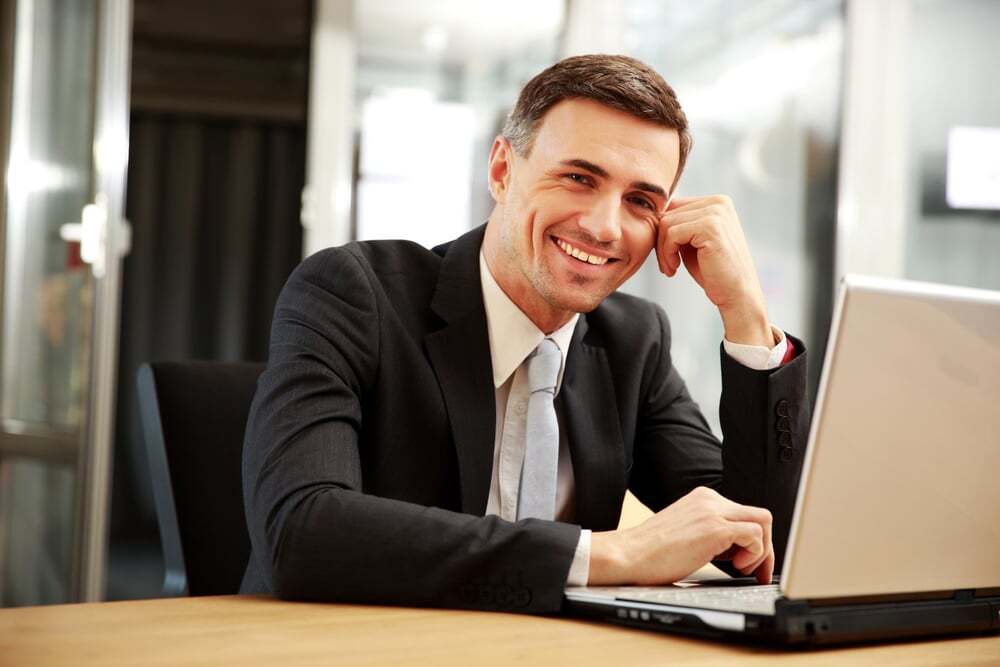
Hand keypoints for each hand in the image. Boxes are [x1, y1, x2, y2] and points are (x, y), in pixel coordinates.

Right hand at [588, 486, 773, 585]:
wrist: (628, 555)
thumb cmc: (652, 552)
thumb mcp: (687, 533)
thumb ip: (712, 532)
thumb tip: (739, 550)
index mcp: (703, 498)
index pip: (745, 513)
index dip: (755, 542)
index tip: (752, 565)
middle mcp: (710, 499)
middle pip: (760, 516)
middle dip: (766, 547)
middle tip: (758, 573)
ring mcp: (712, 511)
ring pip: (763, 522)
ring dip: (761, 551)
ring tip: (742, 569)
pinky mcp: (714, 528)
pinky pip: (755, 535)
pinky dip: (754, 554)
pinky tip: (735, 566)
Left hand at [656, 195, 772, 346]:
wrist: (737, 294)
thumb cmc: (713, 271)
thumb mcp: (693, 242)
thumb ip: (679, 225)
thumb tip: (651, 213)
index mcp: (716, 202)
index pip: (673, 206)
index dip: (663, 232)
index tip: (666, 255)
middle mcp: (718, 202)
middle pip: (668, 213)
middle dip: (660, 241)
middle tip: (667, 265)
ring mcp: (716, 213)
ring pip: (666, 223)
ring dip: (662, 249)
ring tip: (671, 268)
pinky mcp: (710, 227)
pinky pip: (672, 234)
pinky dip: (667, 253)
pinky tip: (675, 268)